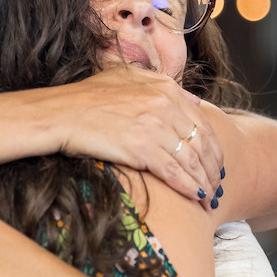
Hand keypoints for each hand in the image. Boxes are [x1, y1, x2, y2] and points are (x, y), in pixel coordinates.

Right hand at [50, 64, 225, 209]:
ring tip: (208, 198)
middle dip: (213, 168)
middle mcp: (165, 104)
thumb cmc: (86, 98)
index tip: (215, 164)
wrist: (60, 114)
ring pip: (192, 160)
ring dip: (204, 182)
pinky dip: (189, 187)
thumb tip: (195, 102)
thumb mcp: (127, 78)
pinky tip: (196, 198)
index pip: (202, 122)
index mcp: (165, 88)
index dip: (213, 147)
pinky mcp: (142, 147)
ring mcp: (155, 125)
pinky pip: (175, 172)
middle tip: (216, 186)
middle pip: (202, 143)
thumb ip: (161, 85)